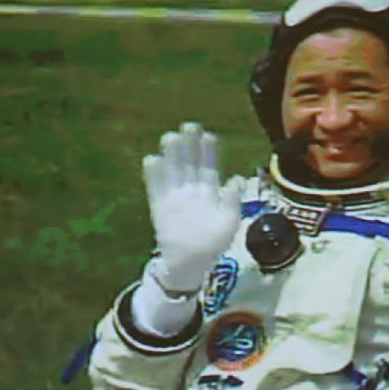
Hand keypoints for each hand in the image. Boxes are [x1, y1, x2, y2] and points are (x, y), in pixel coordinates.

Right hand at [143, 123, 239, 293]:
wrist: (191, 264)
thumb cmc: (213, 243)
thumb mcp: (229, 222)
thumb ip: (232, 201)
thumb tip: (236, 179)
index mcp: (209, 191)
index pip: (209, 166)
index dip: (209, 151)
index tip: (208, 135)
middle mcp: (191, 190)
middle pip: (189, 163)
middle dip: (189, 145)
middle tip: (189, 125)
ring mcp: (175, 197)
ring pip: (173, 171)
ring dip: (172, 155)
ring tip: (170, 137)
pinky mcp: (160, 207)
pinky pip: (156, 188)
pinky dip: (154, 175)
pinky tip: (152, 160)